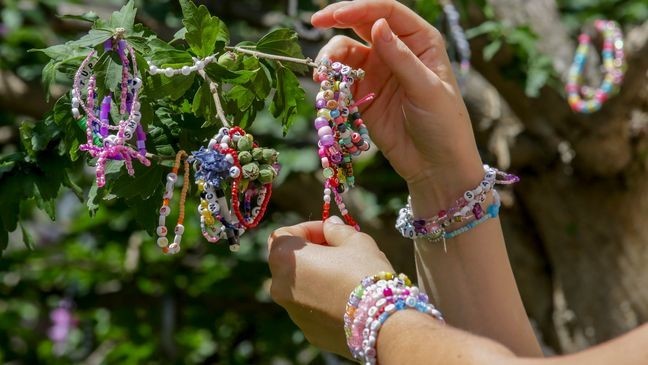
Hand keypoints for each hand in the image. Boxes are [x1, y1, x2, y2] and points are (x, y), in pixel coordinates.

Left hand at [267, 216, 393, 355]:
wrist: (381, 322)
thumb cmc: (364, 273)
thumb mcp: (355, 240)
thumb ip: (337, 230)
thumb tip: (330, 225)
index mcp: (284, 258)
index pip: (285, 235)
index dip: (308, 229)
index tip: (330, 232)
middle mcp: (279, 286)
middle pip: (289, 262)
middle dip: (311, 253)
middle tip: (338, 251)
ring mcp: (292, 312)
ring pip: (300, 287)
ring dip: (317, 277)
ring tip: (346, 276)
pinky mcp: (308, 332)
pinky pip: (312, 309)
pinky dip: (323, 300)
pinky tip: (348, 299)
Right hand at [312, 0, 483, 211]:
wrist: (436, 166)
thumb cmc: (444, 124)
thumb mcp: (426, 88)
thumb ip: (400, 57)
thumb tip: (377, 24)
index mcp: (420, 41)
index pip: (387, 12)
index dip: (360, 8)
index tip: (336, 15)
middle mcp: (397, 51)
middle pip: (362, 25)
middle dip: (337, 22)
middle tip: (315, 23)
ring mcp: (378, 72)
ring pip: (346, 53)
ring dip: (331, 59)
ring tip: (322, 75)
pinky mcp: (364, 96)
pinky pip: (341, 81)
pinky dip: (330, 82)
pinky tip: (326, 90)